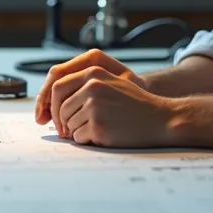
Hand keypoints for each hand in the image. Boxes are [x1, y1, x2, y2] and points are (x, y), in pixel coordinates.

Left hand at [54, 71, 179, 148]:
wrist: (161, 119)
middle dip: (62, 122)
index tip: (53, 116)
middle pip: (60, 108)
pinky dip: (86, 140)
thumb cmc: (136, 105)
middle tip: (68, 131)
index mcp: (93, 72)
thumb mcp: (112, 82)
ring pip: (68, 124)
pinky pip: (78, 137)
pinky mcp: (98, 125)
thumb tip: (56, 100)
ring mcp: (94, 106)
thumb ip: (87, 84)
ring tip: (97, 130)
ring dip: (77, 131)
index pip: (57, 85)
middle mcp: (92, 86)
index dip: (51, 104)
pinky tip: (103, 136)